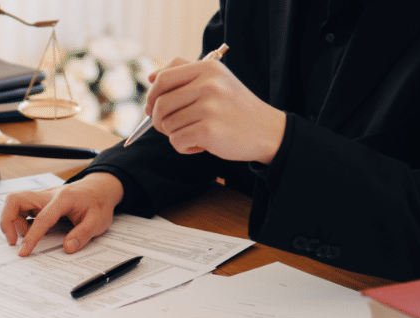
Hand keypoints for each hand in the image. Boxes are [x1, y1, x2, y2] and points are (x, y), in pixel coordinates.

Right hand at [0, 172, 122, 256]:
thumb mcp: (98, 221)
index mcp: (63, 199)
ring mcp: (41, 197)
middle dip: (7, 221)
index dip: (31, 236)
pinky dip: (19, 221)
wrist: (99, 189)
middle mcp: (47, 195)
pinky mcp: (38, 202)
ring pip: (14, 204)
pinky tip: (30, 230)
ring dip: (13, 222)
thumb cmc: (98, 203)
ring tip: (28, 236)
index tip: (24, 251)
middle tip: (13, 241)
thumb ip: (82, 235)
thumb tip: (68, 248)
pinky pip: (20, 209)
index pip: (41, 218)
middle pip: (15, 200)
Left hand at [145, 56, 285, 163]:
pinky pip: (176, 141)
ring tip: (195, 134)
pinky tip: (200, 145)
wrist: (268, 131)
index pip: (163, 78)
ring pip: (167, 125)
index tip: (151, 108)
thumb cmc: (235, 108)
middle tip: (170, 128)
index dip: (151, 96)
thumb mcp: (216, 81)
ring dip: (175, 135)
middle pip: (160, 104)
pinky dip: (184, 147)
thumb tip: (151, 77)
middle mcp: (208, 84)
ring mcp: (208, 107)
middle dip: (158, 120)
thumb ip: (185, 74)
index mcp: (207, 68)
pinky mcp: (208, 130)